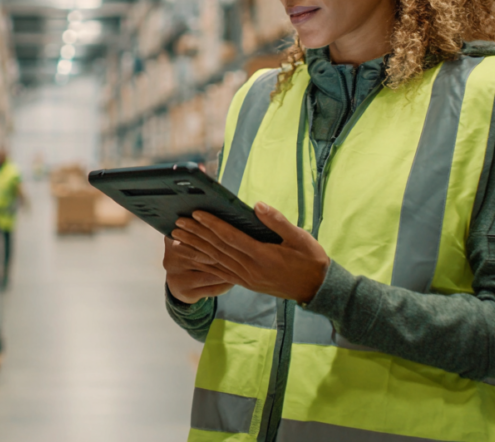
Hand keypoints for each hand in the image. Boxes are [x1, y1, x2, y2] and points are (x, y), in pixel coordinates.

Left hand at [171, 202, 329, 304]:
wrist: (316, 289)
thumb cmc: (310, 259)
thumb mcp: (299, 237)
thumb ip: (277, 221)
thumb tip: (257, 206)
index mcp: (262, 255)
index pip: (231, 237)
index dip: (212, 225)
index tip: (197, 213)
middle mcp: (250, 269)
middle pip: (218, 249)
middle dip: (197, 234)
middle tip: (178, 222)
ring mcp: (246, 278)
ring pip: (216, 260)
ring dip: (196, 248)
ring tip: (178, 237)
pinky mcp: (246, 282)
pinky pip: (220, 272)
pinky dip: (204, 263)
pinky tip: (192, 257)